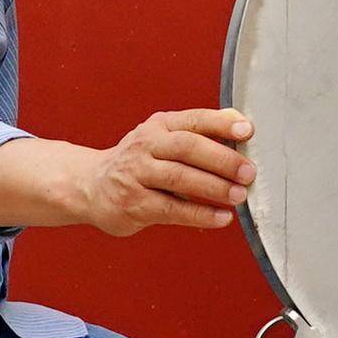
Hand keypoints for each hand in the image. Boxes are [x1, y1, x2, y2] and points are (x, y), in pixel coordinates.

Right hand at [80, 108, 255, 235]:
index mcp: (159, 126)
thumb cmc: (138, 161)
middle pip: (187, 147)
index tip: (246, 132)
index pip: (194, 120)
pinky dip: (199, 214)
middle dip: (221, 160)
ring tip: (239, 196)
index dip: (221, 124)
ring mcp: (137, 174)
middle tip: (248, 173)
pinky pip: (171, 209)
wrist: (90, 185)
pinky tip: (221, 218)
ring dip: (213, 188)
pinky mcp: (133, 203)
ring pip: (179, 178)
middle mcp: (146, 146)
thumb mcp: (163, 137)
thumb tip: (240, 121)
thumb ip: (200, 130)